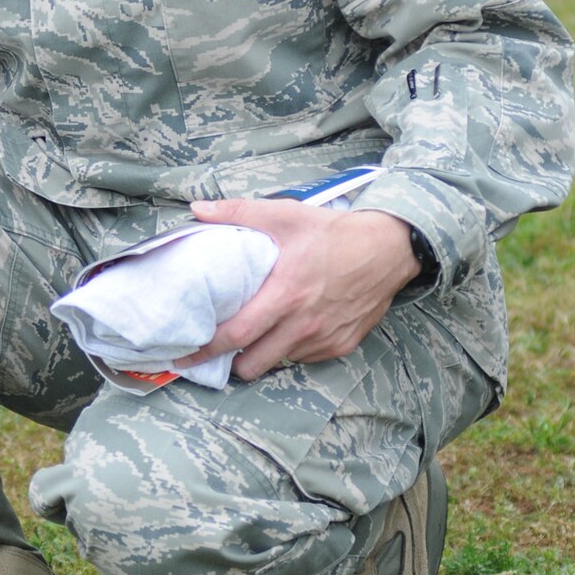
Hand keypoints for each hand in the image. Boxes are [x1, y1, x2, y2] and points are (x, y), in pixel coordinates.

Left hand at [174, 200, 420, 381]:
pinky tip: (290, 329)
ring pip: (279, 362)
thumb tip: (197, 210)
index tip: (185, 355)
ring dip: (262, 356)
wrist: (389, 248)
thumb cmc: (332, 231)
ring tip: (254, 339)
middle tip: (217, 352)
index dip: (207, 349)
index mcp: (285, 293)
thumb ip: (238, 213)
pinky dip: (292, 349)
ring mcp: (324, 338)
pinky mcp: (342, 345)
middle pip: (254, 364)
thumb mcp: (285, 215)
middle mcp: (303, 323)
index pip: (237, 334)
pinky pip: (306, 358)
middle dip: (230, 364)